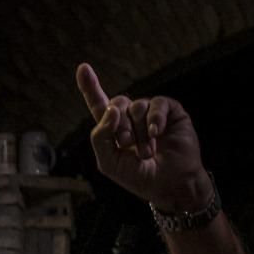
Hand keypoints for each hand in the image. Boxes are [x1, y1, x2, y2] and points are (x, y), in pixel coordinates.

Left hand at [76, 63, 211, 212]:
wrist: (169, 185)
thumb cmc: (138, 176)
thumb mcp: (109, 162)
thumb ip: (100, 137)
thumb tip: (111, 110)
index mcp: (113, 129)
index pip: (99, 104)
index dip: (90, 86)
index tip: (83, 68)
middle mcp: (131, 117)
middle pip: (117, 103)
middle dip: (119, 126)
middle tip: (127, 146)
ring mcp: (151, 113)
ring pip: (137, 106)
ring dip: (140, 132)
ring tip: (147, 152)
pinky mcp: (171, 112)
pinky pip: (157, 104)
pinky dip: (155, 119)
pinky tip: (157, 134)